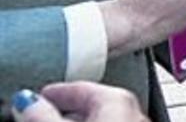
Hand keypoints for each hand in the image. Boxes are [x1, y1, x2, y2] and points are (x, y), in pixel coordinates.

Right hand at [11, 83, 146, 121]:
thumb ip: (44, 115)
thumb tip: (28, 101)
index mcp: (119, 100)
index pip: (82, 87)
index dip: (56, 92)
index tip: (39, 96)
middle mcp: (136, 111)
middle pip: (97, 102)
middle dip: (71, 107)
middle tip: (47, 112)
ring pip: (108, 116)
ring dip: (85, 119)